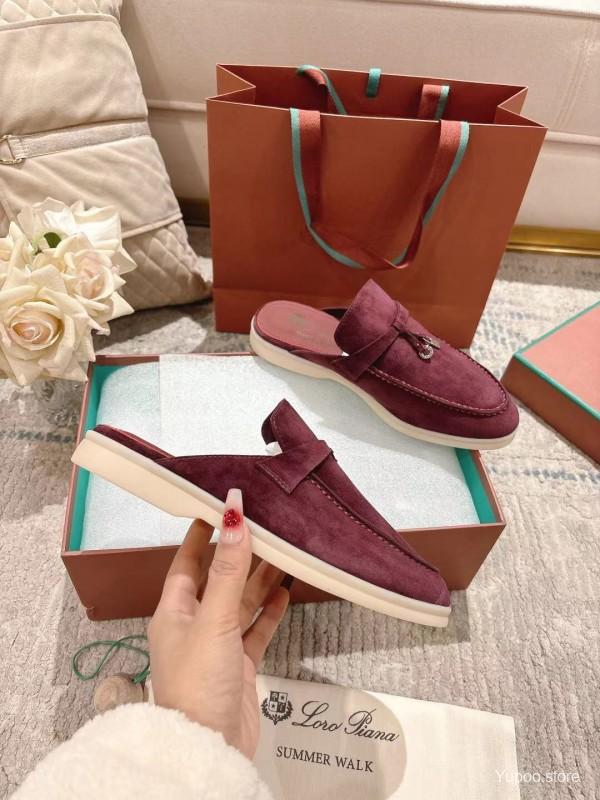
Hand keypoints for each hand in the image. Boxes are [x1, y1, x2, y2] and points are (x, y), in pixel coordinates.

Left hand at [148, 488, 289, 758]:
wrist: (210, 749)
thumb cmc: (197, 684)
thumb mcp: (213, 620)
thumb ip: (228, 570)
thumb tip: (234, 517)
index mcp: (174, 612)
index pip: (188, 561)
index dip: (203, 533)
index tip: (220, 506)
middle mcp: (194, 625)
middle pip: (219, 579)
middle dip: (240, 553)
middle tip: (263, 524)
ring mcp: (217, 646)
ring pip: (241, 602)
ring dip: (259, 579)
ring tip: (282, 551)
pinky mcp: (239, 665)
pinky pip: (256, 630)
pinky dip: (270, 611)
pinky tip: (285, 592)